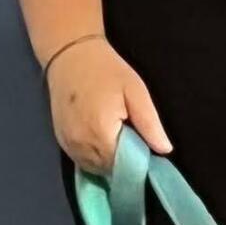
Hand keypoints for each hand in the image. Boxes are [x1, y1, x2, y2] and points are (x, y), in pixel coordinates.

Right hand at [44, 36, 172, 174]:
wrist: (70, 54)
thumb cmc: (106, 69)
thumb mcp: (135, 91)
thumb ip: (150, 124)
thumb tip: (165, 150)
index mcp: (101, 132)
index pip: (124, 166)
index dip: (138, 163)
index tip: (146, 151)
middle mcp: (81, 143)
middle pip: (108, 169)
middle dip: (123, 162)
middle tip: (133, 140)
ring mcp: (68, 143)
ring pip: (94, 168)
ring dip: (108, 162)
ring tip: (118, 139)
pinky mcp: (61, 140)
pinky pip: (81, 160)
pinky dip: (94, 157)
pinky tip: (102, 141)